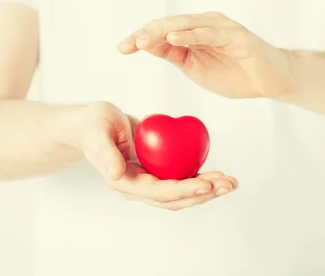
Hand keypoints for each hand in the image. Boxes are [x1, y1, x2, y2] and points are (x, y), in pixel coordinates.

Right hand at [80, 102, 238, 210]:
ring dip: (208, 190)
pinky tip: (219, 174)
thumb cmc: (94, 125)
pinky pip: (183, 179)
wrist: (94, 124)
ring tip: (230, 183)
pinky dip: (202, 178)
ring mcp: (149, 182)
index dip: (184, 190)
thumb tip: (116, 175)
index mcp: (125, 182)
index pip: (159, 192)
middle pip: (176, 199)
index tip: (206, 184)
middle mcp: (139, 188)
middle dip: (204, 194)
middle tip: (228, 184)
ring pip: (182, 193)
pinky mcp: (158, 173)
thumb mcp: (97, 134)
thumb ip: (105, 154)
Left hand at [117, 12, 291, 97]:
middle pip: (168, 25)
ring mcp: (219, 27)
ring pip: (185, 25)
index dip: (141, 38)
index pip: (161, 32)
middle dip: (145, 34)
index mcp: (192, 33)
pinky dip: (190, 35)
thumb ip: (175, 55)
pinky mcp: (235, 34)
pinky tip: (173, 39)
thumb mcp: (195, 68)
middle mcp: (203, 25)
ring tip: (142, 41)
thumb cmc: (235, 74)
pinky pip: (209, 33)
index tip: (121, 48)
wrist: (270, 80)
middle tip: (127, 45)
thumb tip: (148, 46)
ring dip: (162, 32)